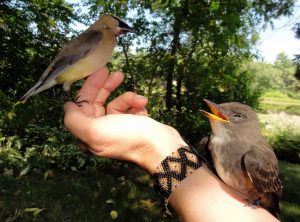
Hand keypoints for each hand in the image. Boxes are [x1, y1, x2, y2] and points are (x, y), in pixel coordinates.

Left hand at [64, 67, 186, 172]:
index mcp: (88, 133)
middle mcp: (100, 131)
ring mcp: (117, 128)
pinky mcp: (132, 125)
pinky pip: (129, 108)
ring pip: (116, 103)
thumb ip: (74, 119)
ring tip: (140, 99)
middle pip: (97, 102)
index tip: (98, 73)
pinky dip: (136, 105)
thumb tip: (67, 106)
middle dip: (106, 86)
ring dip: (128, 98)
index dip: (88, 88)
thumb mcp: (94, 131)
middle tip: (116, 73)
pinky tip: (143, 107)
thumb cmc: (127, 137)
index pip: (82, 106)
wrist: (159, 146)